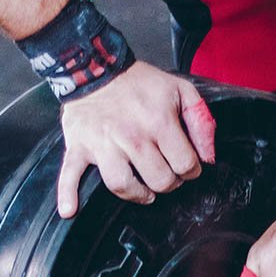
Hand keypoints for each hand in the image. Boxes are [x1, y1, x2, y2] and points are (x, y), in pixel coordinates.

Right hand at [57, 62, 216, 217]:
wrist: (96, 66)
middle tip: (166, 176)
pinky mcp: (79, 146)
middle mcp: (131, 136)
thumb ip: (201, 121)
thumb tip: (208, 156)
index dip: (190, 170)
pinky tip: (70, 210)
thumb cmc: (138, 82)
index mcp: (159, 122)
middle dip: (168, 182)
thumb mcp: (180, 90)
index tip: (185, 166)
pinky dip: (67, 194)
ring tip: (144, 192)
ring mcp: (103, 144)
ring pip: (122, 185)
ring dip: (137, 195)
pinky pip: (70, 175)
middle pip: (159, 180)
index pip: (185, 165)